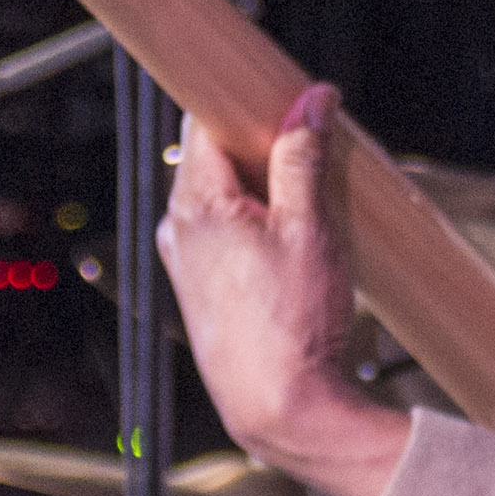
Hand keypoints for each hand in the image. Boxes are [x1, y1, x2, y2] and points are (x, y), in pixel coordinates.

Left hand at [157, 86, 410, 495]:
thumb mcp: (311, 228)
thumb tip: (311, 100)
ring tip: (315, 203)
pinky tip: (299, 241)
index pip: (203, 122)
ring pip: (224, 196)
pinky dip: (259, 222)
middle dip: (264, 144)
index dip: (241, 100)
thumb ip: (304, 157)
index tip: (276, 88)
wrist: (281, 407)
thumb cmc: (293, 323)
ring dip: (266, 187)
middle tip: (314, 145)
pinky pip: (226, 232)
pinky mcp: (203, 290)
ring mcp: (187, 262)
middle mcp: (179, 229)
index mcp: (195, 205)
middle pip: (216, 156)